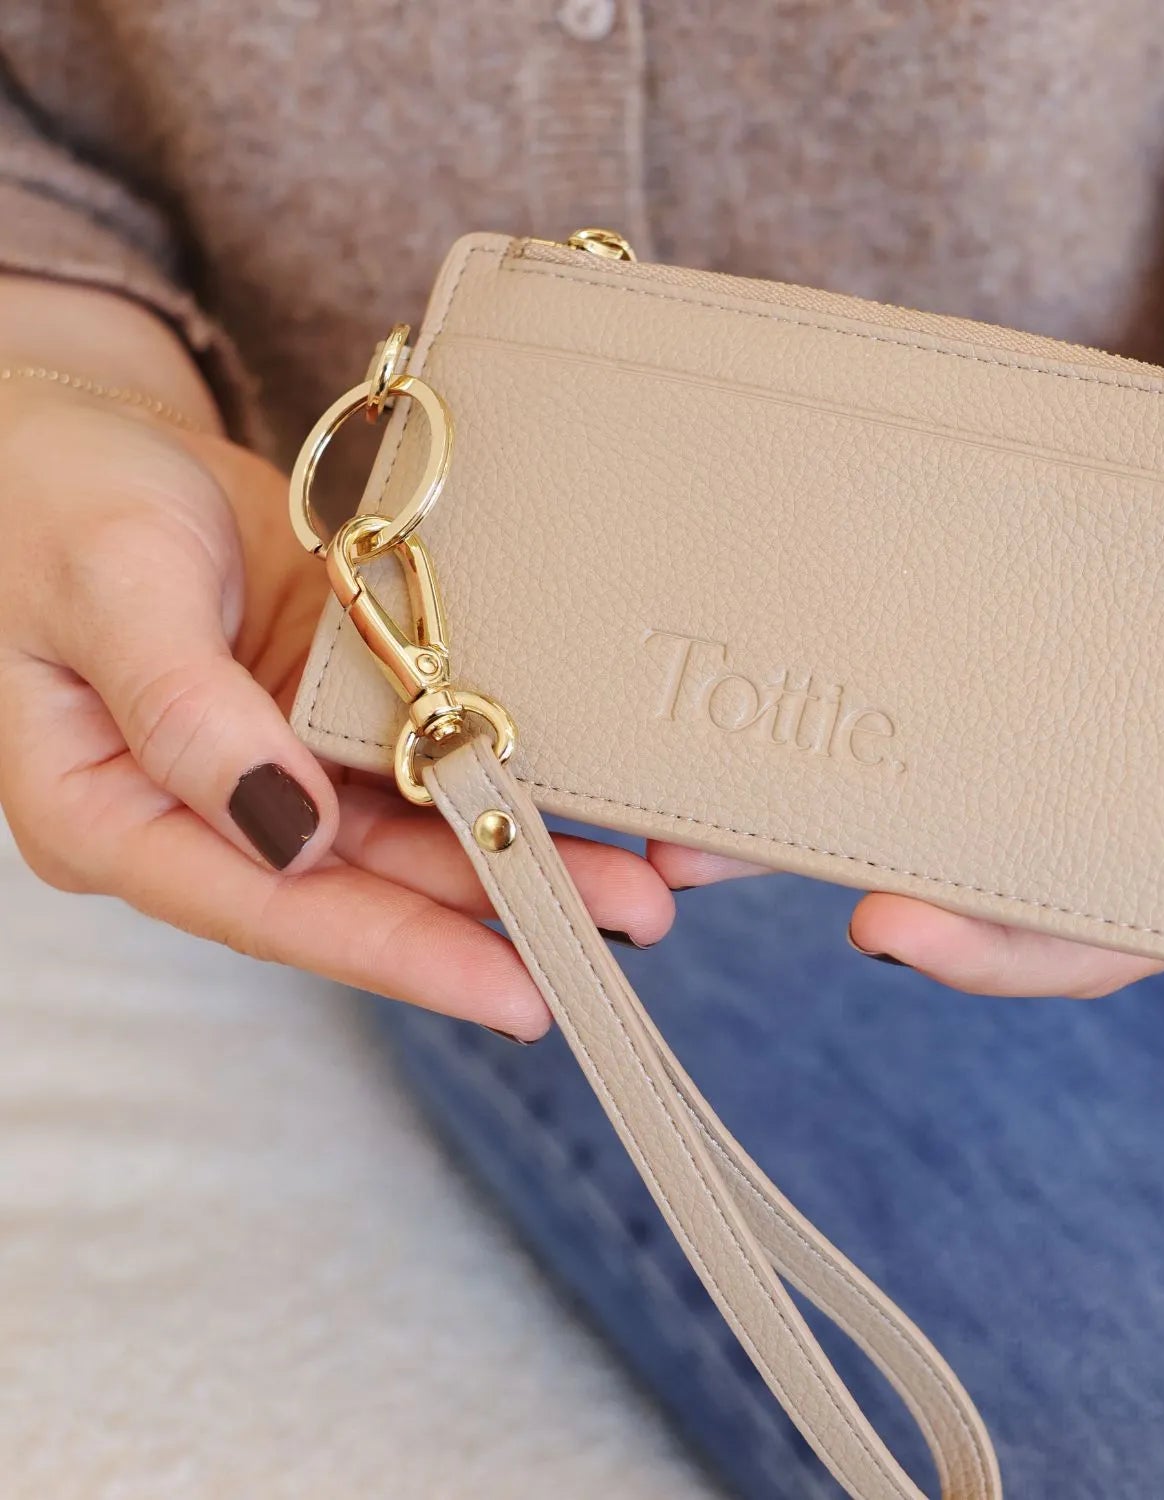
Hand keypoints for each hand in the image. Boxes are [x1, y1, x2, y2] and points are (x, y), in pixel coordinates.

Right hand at [0, 286, 670, 1036]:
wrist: (76, 432)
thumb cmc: (52, 498)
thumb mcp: (105, 586)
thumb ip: (185, 712)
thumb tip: (289, 834)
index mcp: (118, 817)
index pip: (275, 910)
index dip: (401, 953)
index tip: (513, 993)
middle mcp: (212, 810)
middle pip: (369, 886)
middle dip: (500, 912)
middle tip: (627, 927)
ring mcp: (281, 760)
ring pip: (413, 829)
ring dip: (522, 850)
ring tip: (639, 881)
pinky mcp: (328, 709)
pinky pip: (424, 752)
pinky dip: (500, 770)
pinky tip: (582, 791)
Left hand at [652, 160, 1163, 995]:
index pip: (1088, 935)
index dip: (988, 947)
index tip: (885, 928)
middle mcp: (1099, 828)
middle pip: (956, 882)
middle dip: (823, 876)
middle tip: (693, 856)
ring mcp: (1036, 761)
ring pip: (898, 807)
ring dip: (779, 811)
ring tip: (659, 800)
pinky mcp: (995, 687)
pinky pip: (902, 716)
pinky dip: (817, 720)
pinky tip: (731, 699)